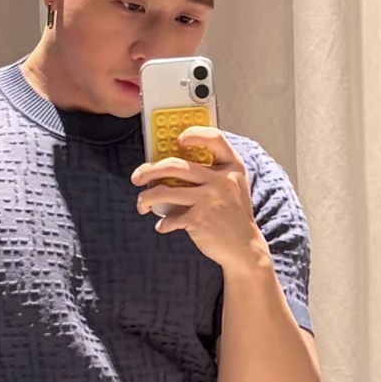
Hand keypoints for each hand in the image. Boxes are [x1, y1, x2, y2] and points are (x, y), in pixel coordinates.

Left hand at [129, 127, 268, 275]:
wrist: (244, 247)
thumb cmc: (232, 214)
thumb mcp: (233, 185)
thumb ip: (213, 171)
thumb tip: (173, 165)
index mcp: (231, 166)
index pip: (214, 138)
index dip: (194, 134)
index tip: (177, 140)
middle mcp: (221, 180)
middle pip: (175, 166)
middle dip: (149, 170)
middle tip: (136, 177)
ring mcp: (210, 199)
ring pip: (165, 192)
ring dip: (146, 198)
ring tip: (141, 204)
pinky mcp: (200, 220)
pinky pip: (170, 218)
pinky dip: (163, 224)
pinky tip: (163, 226)